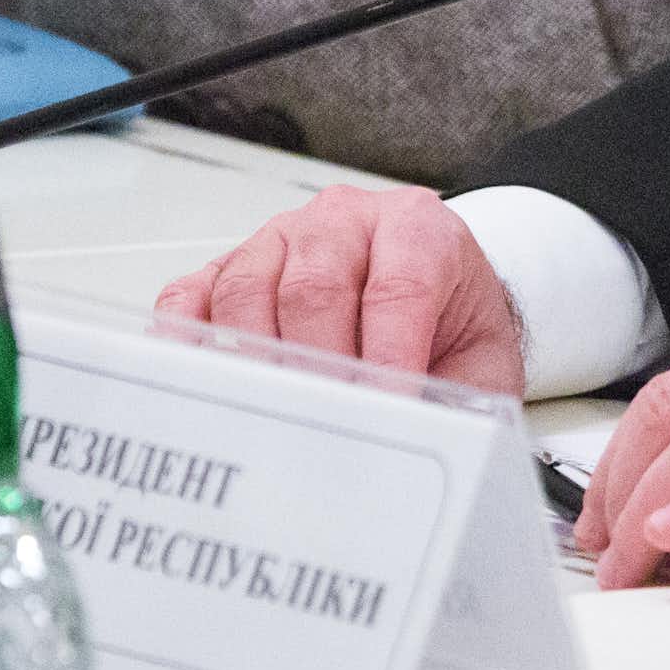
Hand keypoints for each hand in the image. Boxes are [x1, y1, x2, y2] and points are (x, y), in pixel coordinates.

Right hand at [157, 186, 525, 396]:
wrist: (436, 293)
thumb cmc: (450, 324)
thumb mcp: (480, 357)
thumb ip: (465, 397)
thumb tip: (437, 448)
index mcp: (417, 228)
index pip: (399, 286)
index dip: (388, 355)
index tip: (384, 412)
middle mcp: (344, 221)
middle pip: (315, 288)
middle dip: (319, 368)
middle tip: (323, 431)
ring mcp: (281, 238)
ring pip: (248, 288)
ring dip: (256, 363)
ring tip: (269, 423)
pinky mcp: (232, 264)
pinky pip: (193, 292)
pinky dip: (188, 337)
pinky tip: (199, 382)